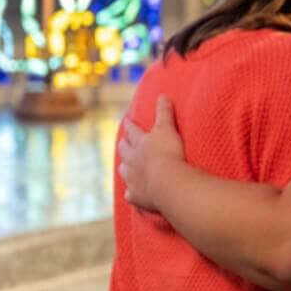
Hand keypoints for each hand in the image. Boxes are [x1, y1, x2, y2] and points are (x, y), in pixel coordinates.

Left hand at [117, 95, 184, 209]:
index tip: (126, 121)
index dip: (130, 125)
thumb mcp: (167, 129)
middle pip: (125, 151)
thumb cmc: (168, 153)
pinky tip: (131, 194)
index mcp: (140, 143)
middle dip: (124, 146)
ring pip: (124, 172)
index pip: (132, 131)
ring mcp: (132, 179)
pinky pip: (131, 195)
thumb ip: (164, 112)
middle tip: (122, 143)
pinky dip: (132, 193)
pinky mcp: (137, 195)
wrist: (167, 182)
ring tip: (124, 167)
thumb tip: (162, 95)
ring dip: (125, 168)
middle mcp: (132, 160)